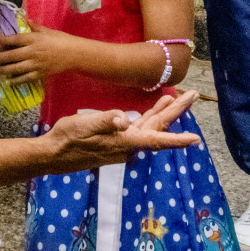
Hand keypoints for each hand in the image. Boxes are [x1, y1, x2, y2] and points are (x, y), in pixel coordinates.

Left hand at [0, 25, 82, 84]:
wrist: (74, 55)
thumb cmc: (61, 40)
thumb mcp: (48, 30)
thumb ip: (35, 26)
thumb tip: (25, 19)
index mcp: (34, 39)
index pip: (15, 39)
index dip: (3, 40)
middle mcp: (33, 52)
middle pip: (12, 56)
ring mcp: (36, 64)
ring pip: (16, 68)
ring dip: (4, 70)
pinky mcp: (40, 73)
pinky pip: (25, 78)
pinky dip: (16, 80)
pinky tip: (8, 81)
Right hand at [49, 92, 200, 167]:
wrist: (53, 155)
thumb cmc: (67, 139)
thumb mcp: (84, 125)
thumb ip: (105, 121)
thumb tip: (124, 120)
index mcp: (124, 142)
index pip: (156, 140)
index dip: (177, 140)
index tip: (196, 140)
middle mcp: (128, 145)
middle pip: (158, 128)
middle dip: (176, 111)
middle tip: (193, 95)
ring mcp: (123, 144)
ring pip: (150, 127)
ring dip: (165, 112)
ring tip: (180, 97)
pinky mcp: (117, 141)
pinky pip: (140, 128)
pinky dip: (151, 116)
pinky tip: (155, 107)